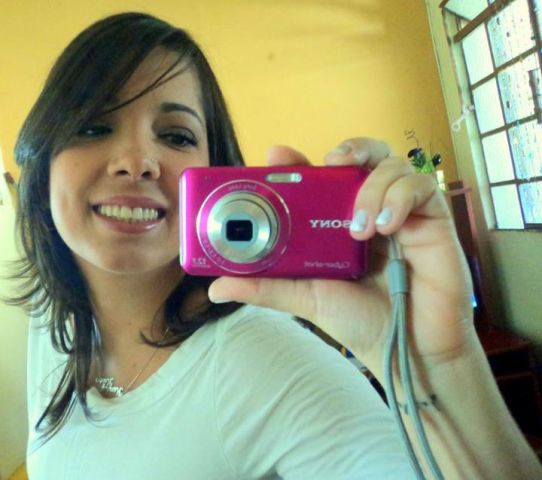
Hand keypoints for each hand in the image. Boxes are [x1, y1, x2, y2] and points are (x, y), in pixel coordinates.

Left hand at [208, 139, 474, 378]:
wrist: (408, 352)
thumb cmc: (359, 320)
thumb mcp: (306, 298)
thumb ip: (267, 287)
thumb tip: (215, 286)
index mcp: (336, 222)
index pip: (320, 178)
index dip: (300, 161)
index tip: (278, 156)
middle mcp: (369, 208)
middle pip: (363, 155)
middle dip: (349, 149)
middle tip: (332, 163)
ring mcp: (402, 211)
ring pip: (392, 164)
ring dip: (373, 186)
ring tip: (359, 228)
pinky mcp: (432, 220)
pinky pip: (421, 186)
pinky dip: (400, 197)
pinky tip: (386, 227)